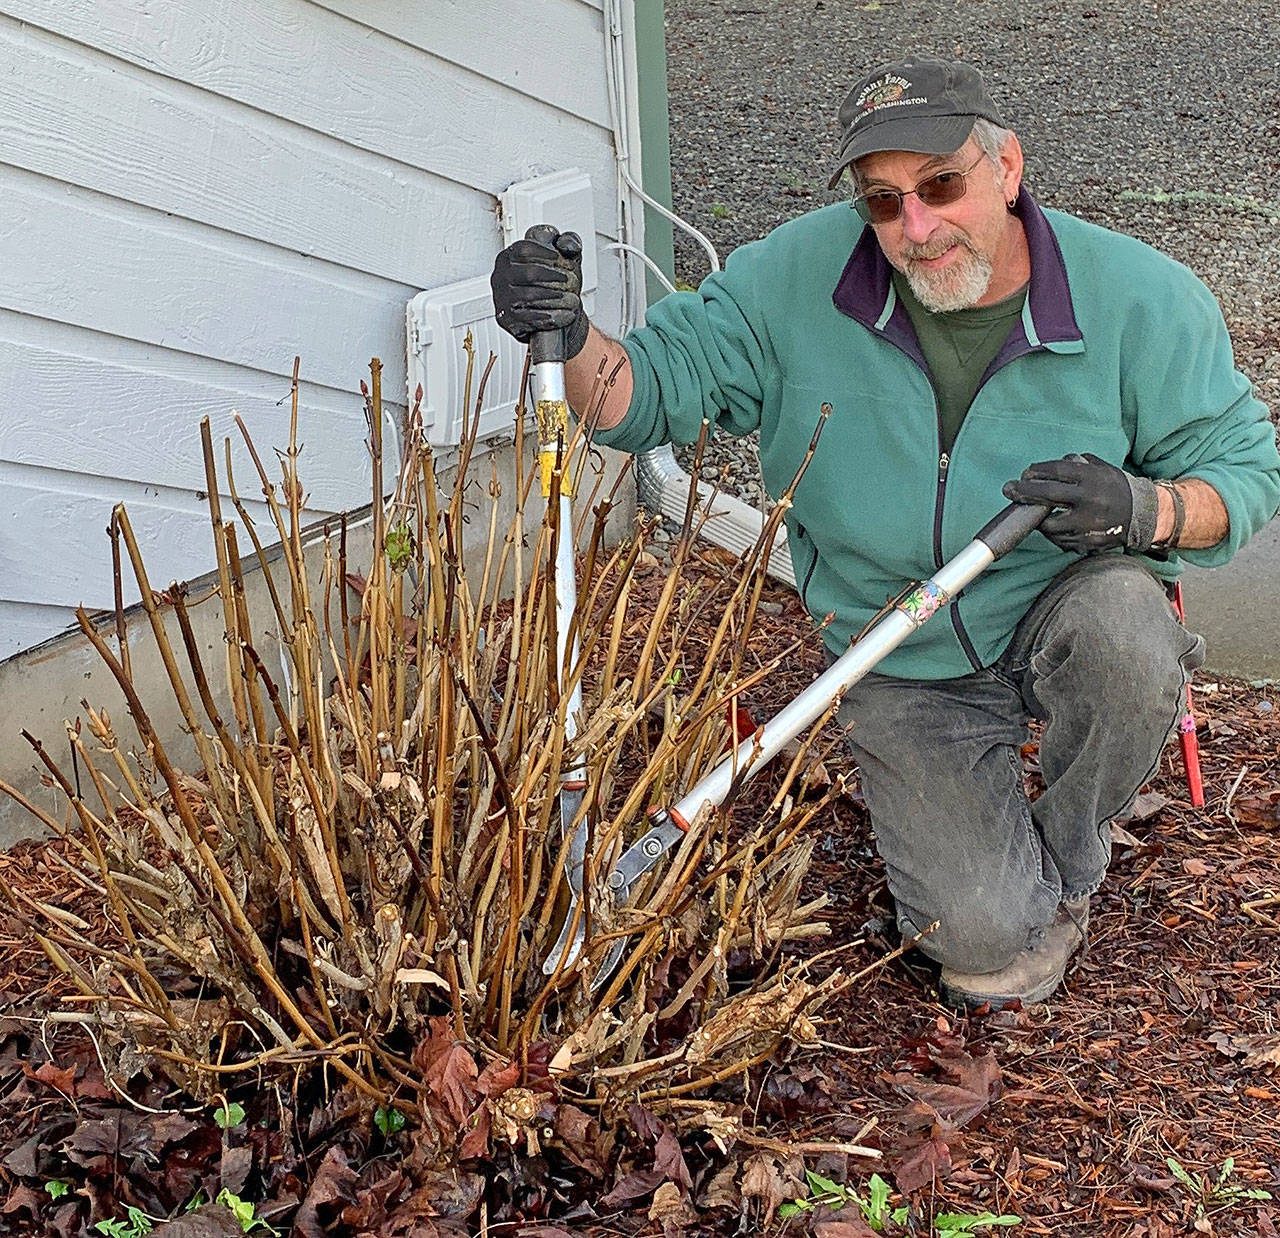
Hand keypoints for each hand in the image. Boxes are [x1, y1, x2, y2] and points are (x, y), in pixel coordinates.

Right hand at [490, 226, 588, 358]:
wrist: (544, 317)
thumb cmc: (551, 285)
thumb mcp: (561, 260)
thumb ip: (567, 244)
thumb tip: (565, 243)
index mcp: (508, 258)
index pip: (523, 249)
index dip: (541, 251)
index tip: (557, 256)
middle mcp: (501, 276)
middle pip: (528, 273)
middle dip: (551, 276)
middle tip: (567, 279)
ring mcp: (501, 298)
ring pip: (528, 295)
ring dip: (552, 296)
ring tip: (570, 298)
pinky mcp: (506, 318)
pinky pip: (528, 317)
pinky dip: (547, 316)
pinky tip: (561, 314)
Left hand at [1002, 453, 1158, 552]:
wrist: (1145, 514)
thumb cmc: (1118, 488)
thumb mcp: (1103, 469)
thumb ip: (1079, 465)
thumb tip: (1052, 466)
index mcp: (1093, 478)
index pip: (1057, 471)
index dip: (1037, 471)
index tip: (1025, 474)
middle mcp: (1090, 499)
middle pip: (1048, 495)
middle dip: (1024, 492)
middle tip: (1008, 490)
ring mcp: (1089, 523)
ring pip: (1050, 524)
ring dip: (1037, 519)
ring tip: (1032, 513)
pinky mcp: (1089, 541)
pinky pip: (1061, 540)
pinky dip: (1053, 534)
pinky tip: (1049, 527)